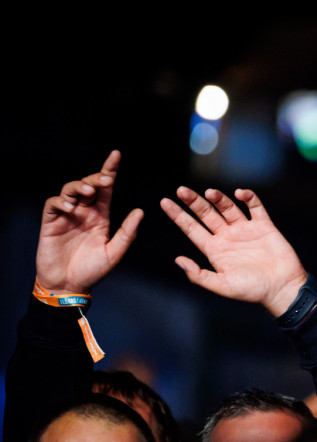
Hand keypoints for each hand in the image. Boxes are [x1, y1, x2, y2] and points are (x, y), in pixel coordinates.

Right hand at [35, 151, 142, 294]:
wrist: (69, 286)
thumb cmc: (92, 270)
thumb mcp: (114, 252)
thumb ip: (127, 233)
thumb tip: (140, 212)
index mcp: (100, 216)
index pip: (105, 189)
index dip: (109, 171)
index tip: (116, 155)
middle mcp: (84, 212)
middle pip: (88, 185)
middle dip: (96, 178)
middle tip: (106, 180)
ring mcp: (66, 216)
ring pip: (70, 190)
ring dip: (80, 186)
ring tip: (89, 191)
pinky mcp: (51, 222)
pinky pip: (53, 204)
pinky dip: (61, 202)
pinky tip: (70, 207)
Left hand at [161, 187, 307, 316]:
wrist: (282, 288)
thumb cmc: (252, 291)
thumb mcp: (222, 286)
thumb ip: (199, 275)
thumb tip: (178, 260)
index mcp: (215, 250)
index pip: (192, 229)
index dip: (178, 216)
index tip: (164, 202)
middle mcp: (228, 237)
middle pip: (206, 214)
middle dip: (193, 202)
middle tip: (180, 190)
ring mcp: (245, 230)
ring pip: (228, 208)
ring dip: (219, 198)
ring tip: (210, 192)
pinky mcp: (264, 226)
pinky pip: (255, 207)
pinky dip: (249, 198)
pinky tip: (241, 194)